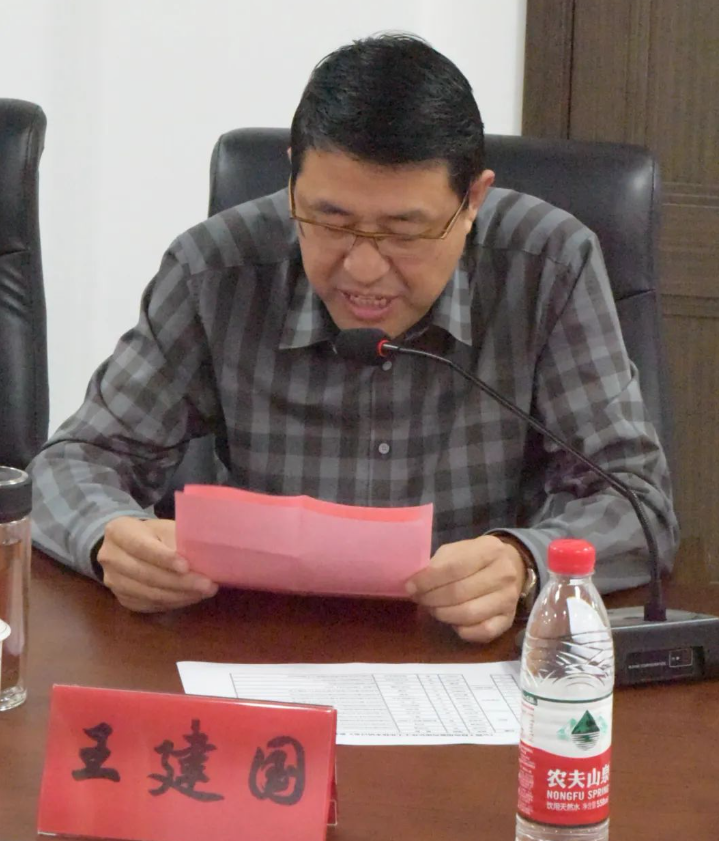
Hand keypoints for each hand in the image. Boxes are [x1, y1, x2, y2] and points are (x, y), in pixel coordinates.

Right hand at [97, 517, 218, 611]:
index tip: (187, 566)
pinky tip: (191, 597)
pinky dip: (173, 603)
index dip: (164, 559)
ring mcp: (113, 581)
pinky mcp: (121, 598)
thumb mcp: (163, 528)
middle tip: (208, 585)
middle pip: (146, 574)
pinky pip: (149, 605)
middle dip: (180, 582)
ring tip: (205, 592)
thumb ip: (176, 540)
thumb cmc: (153, 534)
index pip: (142, 547)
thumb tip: (201, 558)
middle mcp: (110, 557)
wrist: (128, 546)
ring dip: (180, 595)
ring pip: (149, 594)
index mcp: (118, 532)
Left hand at [405, 535, 526, 642]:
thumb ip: (437, 564)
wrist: (510, 567)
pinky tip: (453, 621)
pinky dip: (462, 630)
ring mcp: (509, 599)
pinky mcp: (508, 620)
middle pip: (459, 593)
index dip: (427, 580)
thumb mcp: (456, 550)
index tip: (410, 586)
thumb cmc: (475, 558)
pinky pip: (481, 632)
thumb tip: (414, 583)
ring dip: (443, 614)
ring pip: (468, 614)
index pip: (453, 568)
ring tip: (433, 608)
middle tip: (420, 599)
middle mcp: (504, 573)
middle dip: (432, 598)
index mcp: (490, 549)